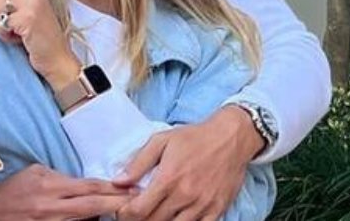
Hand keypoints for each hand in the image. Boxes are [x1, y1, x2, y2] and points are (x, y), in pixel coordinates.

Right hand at [0, 164, 135, 220]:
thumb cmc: (11, 191)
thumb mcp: (34, 174)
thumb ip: (60, 177)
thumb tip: (83, 183)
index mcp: (50, 185)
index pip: (88, 186)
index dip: (112, 188)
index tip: (133, 188)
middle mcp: (51, 206)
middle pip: (92, 206)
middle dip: (118, 204)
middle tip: (140, 202)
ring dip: (105, 217)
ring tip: (126, 214)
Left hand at [114, 106, 261, 220]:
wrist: (231, 138)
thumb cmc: (194, 137)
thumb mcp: (161, 141)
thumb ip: (138, 163)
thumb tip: (118, 181)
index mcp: (168, 178)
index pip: (138, 209)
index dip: (125, 213)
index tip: (124, 209)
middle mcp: (185, 195)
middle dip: (141, 219)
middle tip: (139, 212)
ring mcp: (202, 205)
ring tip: (157, 213)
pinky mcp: (217, 210)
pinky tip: (177, 216)